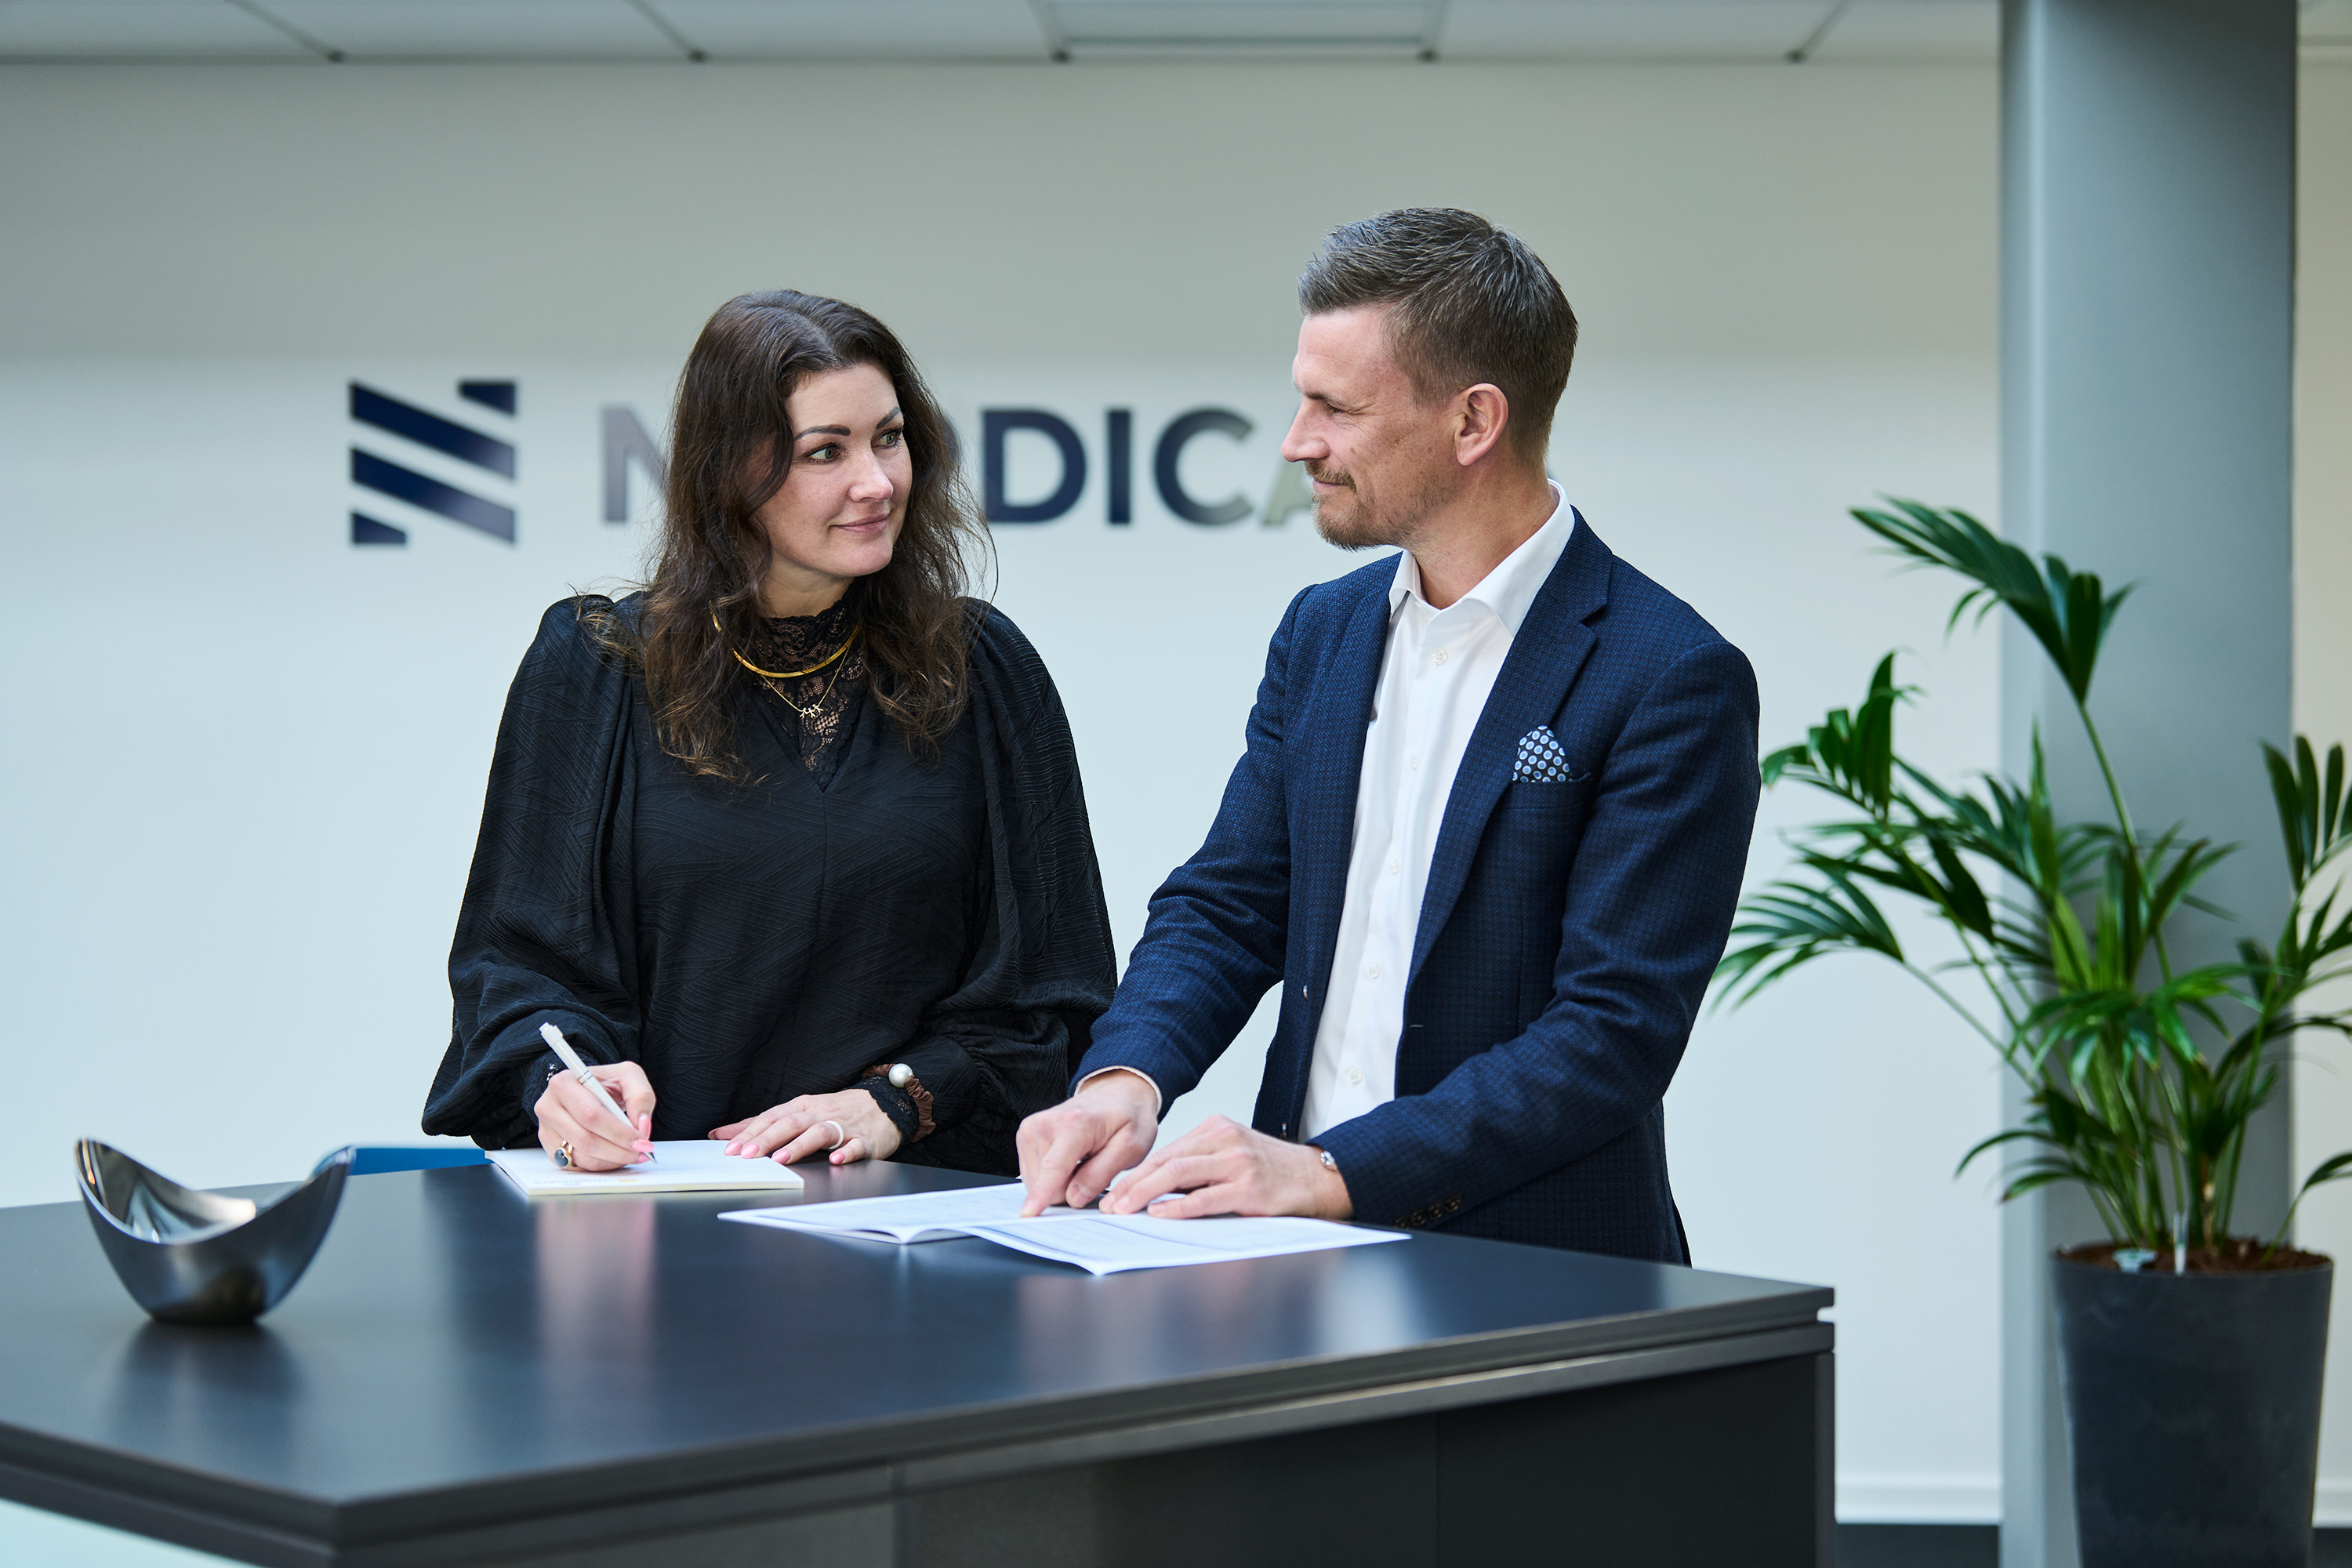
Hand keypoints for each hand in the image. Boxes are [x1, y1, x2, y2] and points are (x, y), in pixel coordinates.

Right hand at [535, 1060, 656, 1171]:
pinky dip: (601, 1165)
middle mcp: (548, 1107)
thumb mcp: (628, 1076)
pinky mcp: (550, 1147)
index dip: (619, 1132)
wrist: (588, 1089)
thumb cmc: (606, 1082)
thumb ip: (640, 1097)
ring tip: (632, 1154)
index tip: (642, 1141)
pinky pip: (576, 1165)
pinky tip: (616, 1156)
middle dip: (618, 1150)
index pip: (591, 1115)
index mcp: (563, 1083)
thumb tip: (642, 1127)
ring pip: (581, 1156)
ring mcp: (546, 1130)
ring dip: (612, 1161)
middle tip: (642, 1152)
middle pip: (585, 1139)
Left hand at [712, 1089, 901, 1165]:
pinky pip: (855, 1146)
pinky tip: (835, 1159)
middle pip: (790, 1123)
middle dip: (766, 1139)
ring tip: (780, 1159)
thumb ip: (761, 1124)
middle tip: (746, 1155)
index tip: (729, 1148)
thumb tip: (722, 1134)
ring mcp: (843, 1126)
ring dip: (799, 1146)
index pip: (772, 1117)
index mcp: (802, 1107)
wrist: (885, 1105)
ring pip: (819, 1133)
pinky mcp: (865, 1140)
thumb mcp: (798, 1112)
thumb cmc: (836, 1111)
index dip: (750, 1132)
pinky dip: (845, 1152)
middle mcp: (820, 1114)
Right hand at [1016, 1069, 1159, 1215]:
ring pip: (1038, 1181)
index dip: (1041, 1195)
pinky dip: (1053, 1175)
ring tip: (1083, 1161)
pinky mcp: (1026, 1134)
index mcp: (1075, 1125)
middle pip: (1048, 1183)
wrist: (1117, 1093)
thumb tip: (1074, 1198)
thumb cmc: (1127, 1117)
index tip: (1028, 1213)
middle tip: (1094, 1169)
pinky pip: (1034, 1173)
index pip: (1054, 1168)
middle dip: (1070, 1188)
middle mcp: (1047, 1124)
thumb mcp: (1131, 1147)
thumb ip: (1101, 1174)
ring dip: (1061, 1181)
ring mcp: (1033, 1128)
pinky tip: (1071, 1160)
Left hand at [1098, 1115, 1352, 1220]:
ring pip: (1179, 1175)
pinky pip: (1206, 1197)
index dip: (1135, 1173)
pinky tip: (1160, 1214)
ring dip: (1145, 1194)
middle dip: (1132, 1184)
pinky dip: (1178, 1207)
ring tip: (1124, 1209)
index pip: (1166, 1151)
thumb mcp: (1232, 1155)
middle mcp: (1225, 1140)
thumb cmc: (1272, 1172)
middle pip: (1167, 1160)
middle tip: (1109, 1204)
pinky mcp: (1250, 1188)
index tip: (1113, 1191)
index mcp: (1217, 1128)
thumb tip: (1155, 1189)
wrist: (1318, 1177)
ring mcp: (1238, 1162)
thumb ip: (1199, 1166)